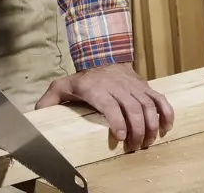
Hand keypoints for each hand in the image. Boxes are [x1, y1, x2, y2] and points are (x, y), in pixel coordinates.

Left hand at [35, 62, 174, 151]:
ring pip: (148, 106)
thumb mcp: (62, 86)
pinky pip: (160, 99)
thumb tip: (36, 114)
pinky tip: (167, 128)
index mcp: (98, 90)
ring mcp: (134, 87)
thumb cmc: (83, 77)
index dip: (118, 122)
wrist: (103, 55)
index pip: (111, 106)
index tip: (120, 138)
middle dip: (138, 131)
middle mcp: (118, 87)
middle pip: (133, 109)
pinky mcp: (145, 87)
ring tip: (148, 142)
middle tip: (135, 147)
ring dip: (152, 126)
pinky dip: (166, 113)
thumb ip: (49, 100)